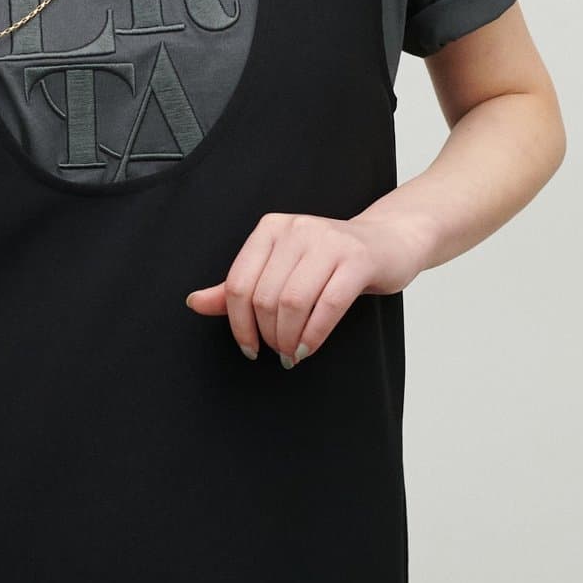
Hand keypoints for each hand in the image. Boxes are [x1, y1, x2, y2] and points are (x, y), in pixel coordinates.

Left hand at [184, 211, 428, 365]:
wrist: (388, 242)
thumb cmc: (331, 261)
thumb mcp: (281, 268)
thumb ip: (239, 287)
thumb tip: (194, 303)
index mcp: (271, 229)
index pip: (238, 283)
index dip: (238, 323)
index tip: (248, 346)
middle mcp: (296, 229)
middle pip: (264, 297)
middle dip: (267, 335)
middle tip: (276, 352)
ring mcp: (329, 241)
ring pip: (292, 302)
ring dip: (288, 338)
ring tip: (291, 353)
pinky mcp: (358, 259)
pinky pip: (327, 305)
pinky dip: (313, 335)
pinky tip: (307, 348)